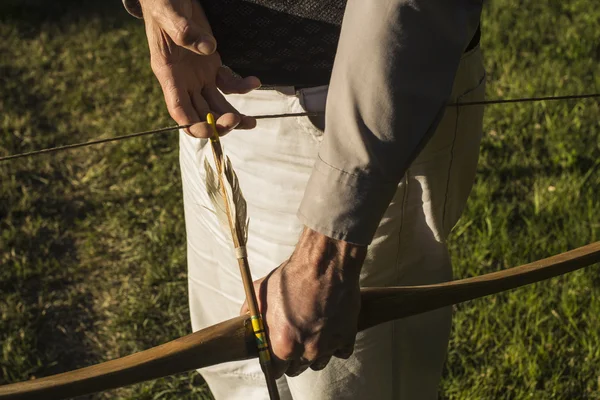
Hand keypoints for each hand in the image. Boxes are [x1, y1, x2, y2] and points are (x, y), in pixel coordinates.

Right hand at [139, 0, 260, 136]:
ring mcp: (198, 76)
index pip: (179, 111)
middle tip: (237, 121)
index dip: (194, 125)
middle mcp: (184, 81)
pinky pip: (228, 84)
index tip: (211, 130)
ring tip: (252, 122)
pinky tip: (254, 82)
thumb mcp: (169, 14)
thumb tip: (208, 48)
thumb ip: (184, 32)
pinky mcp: (211, 67)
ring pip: (216, 105)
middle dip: (218, 124)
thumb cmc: (163, 3)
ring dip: (233, 116)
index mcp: (169, 75)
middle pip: (200, 114)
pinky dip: (242, 87)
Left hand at [241, 227, 367, 377]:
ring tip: (311, 333)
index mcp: (283, 345)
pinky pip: (341, 352)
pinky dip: (336, 344)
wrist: (325, 263)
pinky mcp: (348, 337)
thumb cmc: (291, 277)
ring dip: (313, 353)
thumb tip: (244, 322)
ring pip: (319, 363)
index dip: (274, 361)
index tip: (275, 353)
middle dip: (293, 358)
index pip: (275, 370)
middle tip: (293, 339)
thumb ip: (250, 313)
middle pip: (297, 369)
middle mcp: (307, 351)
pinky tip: (330, 329)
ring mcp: (330, 346)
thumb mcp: (261, 292)